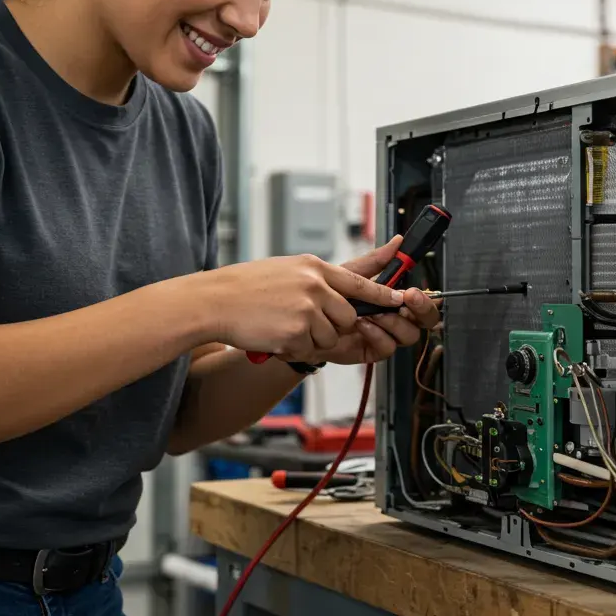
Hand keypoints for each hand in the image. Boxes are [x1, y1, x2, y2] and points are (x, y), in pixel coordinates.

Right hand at [198, 245, 405, 358]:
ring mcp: (307, 309)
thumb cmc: (246, 287)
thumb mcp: (287, 269)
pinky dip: (295, 348)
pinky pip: (310, 349)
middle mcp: (315, 285)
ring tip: (283, 325)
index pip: (359, 281)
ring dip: (312, 338)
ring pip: (332, 336)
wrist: (215, 301)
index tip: (400, 300)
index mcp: (314, 267)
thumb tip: (341, 291)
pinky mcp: (297, 332)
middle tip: (306, 322)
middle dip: (335, 326)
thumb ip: (316, 279)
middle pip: (349, 316)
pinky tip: (275, 334)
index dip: (382, 293)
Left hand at [290, 236, 440, 366]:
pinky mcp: (372, 350)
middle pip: (424, 321)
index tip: (412, 291)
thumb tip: (397, 241)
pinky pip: (387, 347)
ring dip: (394, 322)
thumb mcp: (351, 273)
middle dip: (420, 311)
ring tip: (374, 313)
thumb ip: (376, 260)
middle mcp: (393, 317)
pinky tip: (363, 325)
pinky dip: (377, 335)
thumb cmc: (328, 296)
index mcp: (393, 298)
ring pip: (408, 335)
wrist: (306, 317)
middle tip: (405, 301)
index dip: (424, 298)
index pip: (421, 300)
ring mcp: (384, 335)